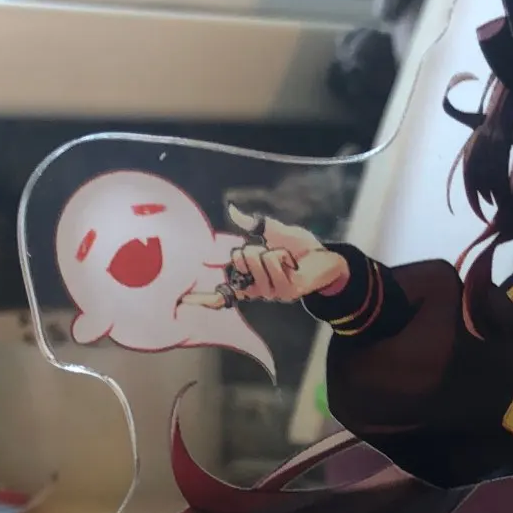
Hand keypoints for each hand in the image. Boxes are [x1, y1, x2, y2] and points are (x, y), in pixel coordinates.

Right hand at [187, 205, 348, 308]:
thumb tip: (233, 210)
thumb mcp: (274, 232)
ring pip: (258, 259)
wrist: (328, 258)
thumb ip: (253, 224)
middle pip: (239, 259)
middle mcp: (257, 290)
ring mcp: (272, 292)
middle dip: (255, 247)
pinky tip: (294, 263)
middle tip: (272, 252)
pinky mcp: (287, 290)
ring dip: (274, 251)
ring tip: (286, 258)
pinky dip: (284, 254)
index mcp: (249, 279)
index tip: (184, 302)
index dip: (204, 297)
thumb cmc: (300, 247)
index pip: (223, 291)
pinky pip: (274, 261)